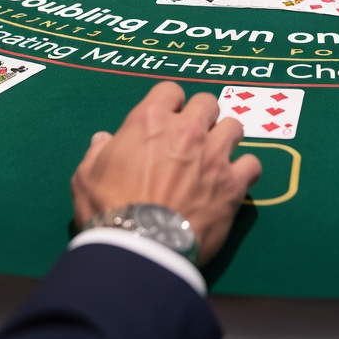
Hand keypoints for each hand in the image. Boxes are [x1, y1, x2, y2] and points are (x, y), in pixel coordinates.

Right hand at [71, 82, 260, 264]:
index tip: (166, 121)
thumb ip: (97, 152)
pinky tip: (233, 182)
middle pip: (207, 103)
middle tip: (192, 139)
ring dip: (225, 139)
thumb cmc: (108, 210)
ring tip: (216, 157)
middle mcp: (186, 130)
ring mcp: (214, 155)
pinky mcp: (233, 183)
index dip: (168, 105)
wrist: (140, 248)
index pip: (169, 90)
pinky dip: (244, 171)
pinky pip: (252, 164)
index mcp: (149, 120)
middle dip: (202, 117)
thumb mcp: (86, 177)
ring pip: (234, 127)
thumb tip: (103, 139)